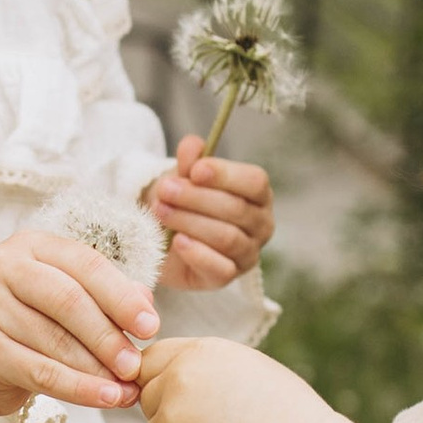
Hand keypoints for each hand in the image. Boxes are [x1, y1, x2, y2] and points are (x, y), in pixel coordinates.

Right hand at [0, 229, 157, 415]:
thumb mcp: (66, 300)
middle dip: (109, 336)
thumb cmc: (27, 323)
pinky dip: (78, 389)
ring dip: (98, 369)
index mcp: (30, 245)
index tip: (151, 327)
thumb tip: (147, 304)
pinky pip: (41, 372)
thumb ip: (106, 295)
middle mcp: (1, 266)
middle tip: (136, 364)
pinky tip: (105, 399)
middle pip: (69, 300)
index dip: (122, 297)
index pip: (86, 264)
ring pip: (56, 340)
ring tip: (126, 389)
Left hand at [136, 336, 328, 422]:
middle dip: (169, 412)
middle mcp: (179, 380)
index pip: (152, 358)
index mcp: (202, 353)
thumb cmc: (288, 418)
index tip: (182, 397)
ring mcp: (172, 418)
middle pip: (149, 396)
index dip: (162, 379)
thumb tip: (182, 374)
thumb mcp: (252, 372)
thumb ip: (211, 370)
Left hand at [147, 136, 274, 290]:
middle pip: (236, 209)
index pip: (254, 181)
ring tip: (161, 211)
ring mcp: (247, 253)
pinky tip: (177, 241)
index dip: (225, 175)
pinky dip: (197, 253)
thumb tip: (193, 146)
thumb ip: (188, 161)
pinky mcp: (228, 277)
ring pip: (227, 237)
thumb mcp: (182, 176)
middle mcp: (261, 224)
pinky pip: (220, 268)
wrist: (162, 237)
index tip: (195, 171)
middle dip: (196, 198)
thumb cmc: (182, 202)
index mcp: (257, 194)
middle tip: (165, 190)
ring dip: (190, 222)